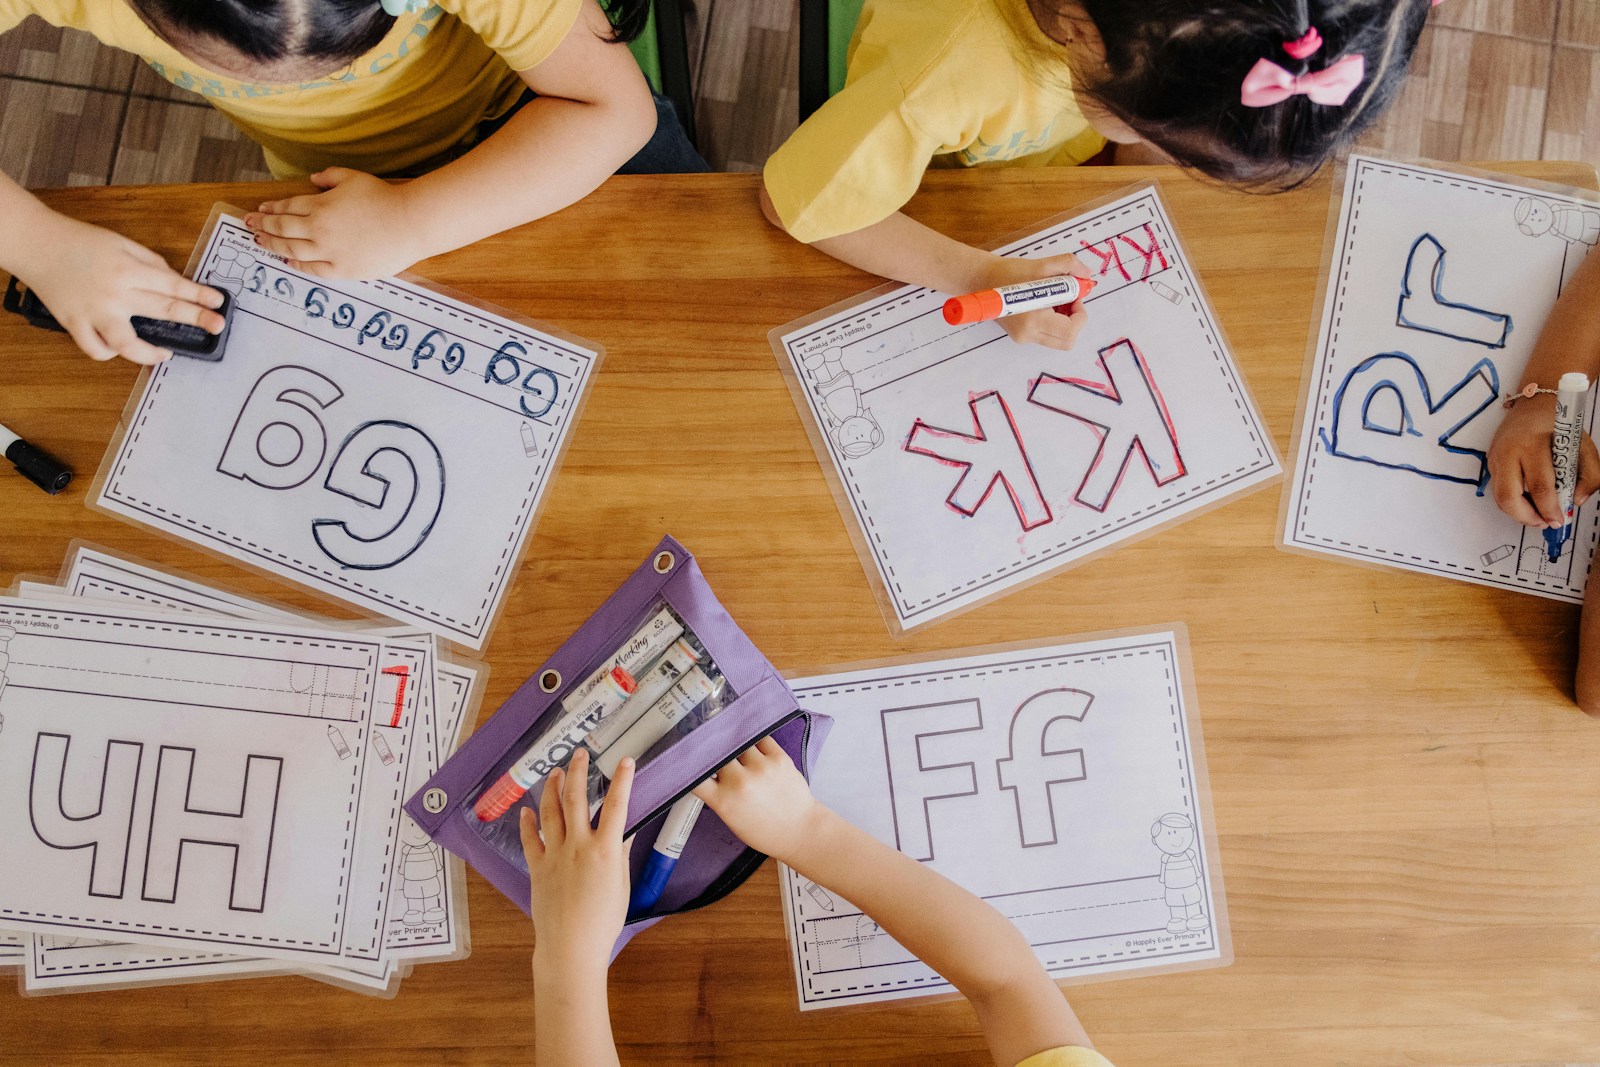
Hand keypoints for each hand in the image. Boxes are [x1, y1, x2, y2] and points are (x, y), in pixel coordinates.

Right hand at [20, 214, 224, 363]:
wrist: (36, 243)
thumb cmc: (79, 240)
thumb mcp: (120, 242)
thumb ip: (149, 261)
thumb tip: (172, 279)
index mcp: (128, 269)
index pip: (172, 284)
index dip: (198, 295)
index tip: (219, 303)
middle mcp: (115, 293)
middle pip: (163, 310)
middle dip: (195, 319)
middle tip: (217, 326)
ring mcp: (94, 312)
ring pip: (128, 344)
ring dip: (151, 353)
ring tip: (165, 353)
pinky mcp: (74, 324)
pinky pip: (97, 349)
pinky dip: (109, 352)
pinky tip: (120, 348)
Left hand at [246, 168, 425, 278]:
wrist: (410, 223)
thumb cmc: (385, 198)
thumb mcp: (354, 178)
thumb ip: (329, 177)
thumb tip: (313, 178)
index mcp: (320, 206)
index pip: (287, 208)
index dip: (270, 210)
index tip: (259, 211)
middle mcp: (319, 230)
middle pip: (282, 229)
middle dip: (262, 227)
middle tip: (250, 226)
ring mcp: (330, 252)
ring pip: (291, 250)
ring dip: (273, 246)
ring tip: (262, 244)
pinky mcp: (343, 270)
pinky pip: (313, 269)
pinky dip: (297, 264)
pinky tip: (289, 261)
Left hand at [520, 748, 634, 969]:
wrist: (570, 947)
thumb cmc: (602, 922)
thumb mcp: (620, 885)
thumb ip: (620, 853)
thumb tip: (625, 829)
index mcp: (604, 851)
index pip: (616, 806)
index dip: (622, 780)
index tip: (625, 761)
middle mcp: (578, 847)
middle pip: (575, 799)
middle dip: (578, 772)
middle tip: (580, 754)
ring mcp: (554, 855)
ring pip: (551, 812)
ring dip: (552, 788)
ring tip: (556, 772)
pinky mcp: (537, 868)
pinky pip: (530, 839)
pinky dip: (528, 822)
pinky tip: (527, 810)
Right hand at [691, 736, 825, 863]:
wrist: (800, 831)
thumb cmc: (765, 831)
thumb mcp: (731, 819)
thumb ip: (717, 795)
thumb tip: (705, 772)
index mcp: (723, 801)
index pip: (694, 775)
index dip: (688, 766)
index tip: (686, 759)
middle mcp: (740, 782)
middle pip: (716, 754)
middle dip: (714, 753)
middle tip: (712, 749)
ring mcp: (761, 768)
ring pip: (737, 742)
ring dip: (734, 745)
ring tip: (734, 747)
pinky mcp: (779, 758)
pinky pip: (759, 737)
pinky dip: (753, 739)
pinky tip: (751, 741)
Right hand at [977, 252, 1092, 349]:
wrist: (982, 280)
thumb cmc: (1008, 273)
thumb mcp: (1041, 265)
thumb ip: (1068, 265)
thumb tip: (1086, 275)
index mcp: (1033, 319)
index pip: (1070, 330)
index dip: (1080, 313)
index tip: (1074, 294)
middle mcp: (1028, 334)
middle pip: (1067, 341)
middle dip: (1075, 320)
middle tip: (1069, 300)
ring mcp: (1024, 338)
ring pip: (1059, 340)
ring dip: (1066, 321)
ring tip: (1056, 299)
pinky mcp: (1021, 336)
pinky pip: (1048, 335)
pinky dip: (1055, 322)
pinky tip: (1046, 305)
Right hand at [1488, 393, 1599, 526]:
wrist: (1533, 404)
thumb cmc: (1558, 424)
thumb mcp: (1582, 445)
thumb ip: (1590, 475)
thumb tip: (1576, 501)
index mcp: (1533, 445)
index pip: (1539, 486)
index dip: (1549, 509)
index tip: (1560, 520)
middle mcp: (1509, 452)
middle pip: (1509, 497)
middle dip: (1527, 518)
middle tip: (1544, 523)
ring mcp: (1495, 458)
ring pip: (1499, 498)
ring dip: (1518, 513)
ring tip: (1537, 517)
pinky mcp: (1490, 462)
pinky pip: (1498, 490)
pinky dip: (1513, 502)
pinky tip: (1528, 503)